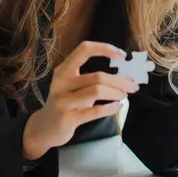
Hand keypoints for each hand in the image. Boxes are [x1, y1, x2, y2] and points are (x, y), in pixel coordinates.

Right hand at [23, 41, 137, 159]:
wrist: (45, 127)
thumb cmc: (67, 102)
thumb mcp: (73, 86)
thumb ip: (92, 78)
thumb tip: (125, 74)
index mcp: (63, 70)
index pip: (84, 49)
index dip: (105, 49)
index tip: (122, 55)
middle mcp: (61, 82)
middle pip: (97, 76)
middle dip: (119, 81)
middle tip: (132, 85)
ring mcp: (62, 101)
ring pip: (97, 91)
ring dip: (116, 93)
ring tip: (124, 96)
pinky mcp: (66, 118)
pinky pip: (94, 111)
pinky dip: (110, 108)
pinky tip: (117, 106)